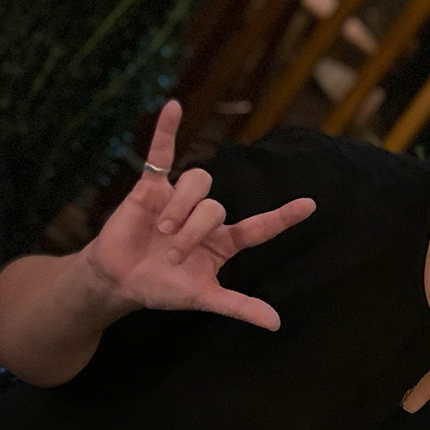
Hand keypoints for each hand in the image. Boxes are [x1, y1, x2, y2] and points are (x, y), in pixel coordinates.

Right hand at [80, 100, 315, 330]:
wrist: (119, 279)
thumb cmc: (161, 288)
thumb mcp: (203, 299)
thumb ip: (239, 307)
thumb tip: (276, 324)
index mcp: (223, 242)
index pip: (260, 226)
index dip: (283, 216)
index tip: (310, 205)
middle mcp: (206, 216)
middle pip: (217, 207)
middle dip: (193, 232)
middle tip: (172, 255)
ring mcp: (180, 198)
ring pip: (197, 184)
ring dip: (181, 210)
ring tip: (162, 232)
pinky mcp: (151, 187)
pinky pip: (162, 153)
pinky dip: (166, 130)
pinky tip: (173, 106)